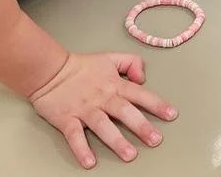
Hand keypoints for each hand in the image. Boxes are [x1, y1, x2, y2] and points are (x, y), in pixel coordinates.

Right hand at [28, 52, 175, 169]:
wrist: (49, 70)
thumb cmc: (80, 66)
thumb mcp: (110, 58)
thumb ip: (131, 63)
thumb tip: (142, 77)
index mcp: (114, 85)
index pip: (140, 94)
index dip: (157, 104)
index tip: (171, 114)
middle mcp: (102, 98)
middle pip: (125, 112)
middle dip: (141, 126)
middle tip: (155, 140)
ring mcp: (84, 109)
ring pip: (103, 126)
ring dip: (116, 141)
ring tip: (129, 154)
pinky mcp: (67, 119)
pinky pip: (74, 136)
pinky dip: (81, 149)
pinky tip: (90, 162)